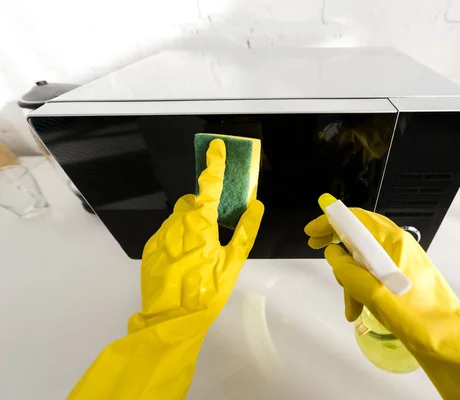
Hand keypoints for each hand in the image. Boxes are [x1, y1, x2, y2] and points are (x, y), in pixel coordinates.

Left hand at [128, 139, 263, 334]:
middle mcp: (176, 223)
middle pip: (191, 202)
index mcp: (200, 222)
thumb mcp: (233, 262)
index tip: (216, 147)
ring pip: (177, 219)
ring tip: (198, 255)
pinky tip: (183, 262)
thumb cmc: (208, 290)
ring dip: (189, 225)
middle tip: (213, 230)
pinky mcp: (150, 249)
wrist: (171, 319)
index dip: (215, 164)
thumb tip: (256, 205)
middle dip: (202, 207)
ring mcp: (160, 236)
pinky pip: (166, 234)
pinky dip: (177, 239)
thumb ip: (245, 230)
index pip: (210, 186)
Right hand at [304, 208, 459, 340]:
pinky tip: (358, 307)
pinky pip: (375, 271)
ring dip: (350, 275)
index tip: (311, 233)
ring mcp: (403, 259)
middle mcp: (399, 244)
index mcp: (392, 241)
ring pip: (365, 256)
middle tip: (316, 251)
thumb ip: (347, 270)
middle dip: (337, 246)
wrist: (447, 340)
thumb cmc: (413, 316)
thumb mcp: (372, 292)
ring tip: (349, 305)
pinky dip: (362, 284)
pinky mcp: (406, 274)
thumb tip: (333, 253)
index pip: (355, 218)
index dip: (329, 221)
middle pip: (359, 233)